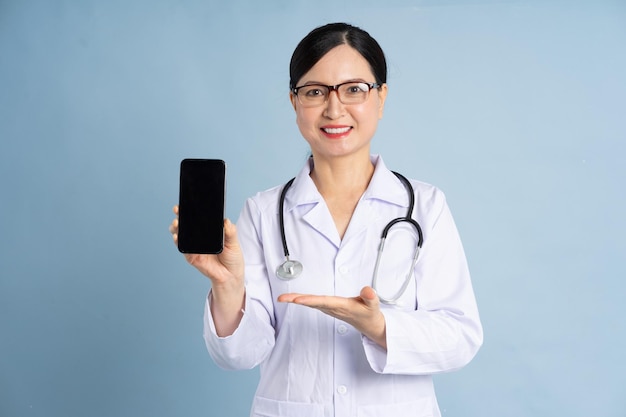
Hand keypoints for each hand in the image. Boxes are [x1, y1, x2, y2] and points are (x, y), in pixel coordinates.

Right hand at [169, 205, 244, 335]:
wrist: (231, 275)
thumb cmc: (232, 257)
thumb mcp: (234, 242)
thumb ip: (230, 231)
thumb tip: (226, 221)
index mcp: (209, 231)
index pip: (197, 219)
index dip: (190, 211)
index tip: (186, 203)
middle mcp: (199, 238)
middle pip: (185, 225)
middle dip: (179, 217)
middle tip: (178, 211)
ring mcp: (194, 247)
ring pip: (181, 235)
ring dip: (176, 229)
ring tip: (176, 224)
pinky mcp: (192, 257)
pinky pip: (184, 250)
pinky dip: (179, 243)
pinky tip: (177, 237)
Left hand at [278, 286, 386, 348]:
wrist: (369, 325)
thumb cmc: (369, 314)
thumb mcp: (374, 306)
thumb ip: (371, 298)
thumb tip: (367, 290)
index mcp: (342, 307)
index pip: (323, 302)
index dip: (310, 301)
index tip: (297, 300)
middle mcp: (332, 308)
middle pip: (312, 303)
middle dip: (296, 300)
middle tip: (281, 299)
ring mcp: (329, 308)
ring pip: (310, 303)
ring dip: (296, 300)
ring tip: (282, 298)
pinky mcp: (328, 307)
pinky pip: (312, 303)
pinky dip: (302, 299)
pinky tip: (293, 298)